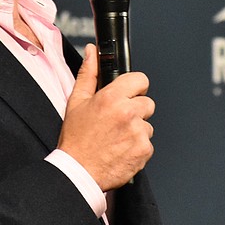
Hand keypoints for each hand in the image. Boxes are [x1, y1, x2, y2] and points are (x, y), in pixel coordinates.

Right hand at [58, 44, 154, 190]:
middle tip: (117, 122)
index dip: (134, 88)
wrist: (78, 172)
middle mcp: (128, 113)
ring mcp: (138, 133)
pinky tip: (121, 150)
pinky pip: (147, 144)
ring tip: (116, 139)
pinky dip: (137, 148)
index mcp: (112, 98)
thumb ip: (89, 73)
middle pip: (147, 103)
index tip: (128, 95)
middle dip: (136, 111)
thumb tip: (92, 51)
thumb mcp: (76, 102)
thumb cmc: (76, 139)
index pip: (141, 79)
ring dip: (136, 131)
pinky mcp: (144, 151)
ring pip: (147, 125)